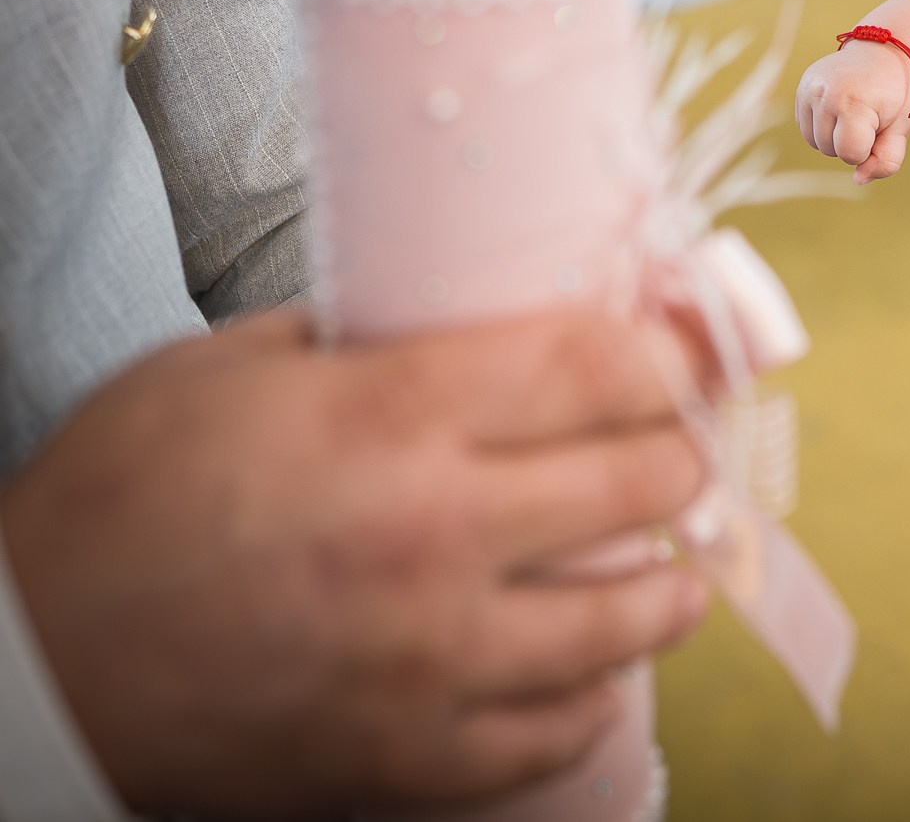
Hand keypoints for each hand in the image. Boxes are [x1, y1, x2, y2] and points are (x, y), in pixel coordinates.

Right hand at [0, 308, 709, 818]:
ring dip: (671, 584)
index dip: (671, 354)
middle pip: (641, 480)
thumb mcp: (231, 366)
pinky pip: (556, 731)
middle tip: (683, 449)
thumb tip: (479, 310)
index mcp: (391, 418)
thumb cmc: (121, 500)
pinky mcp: (410, 754)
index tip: (689, 356)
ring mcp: (430, 658)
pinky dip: (590, 695)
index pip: (596, 367)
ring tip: (677, 570)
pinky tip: (595, 667)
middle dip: (683, 454)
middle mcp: (433, 535)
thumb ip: (368, 332)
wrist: (34, 664)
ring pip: (626, 618)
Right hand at [795, 41, 909, 183]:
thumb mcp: (902, 128)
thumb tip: (859, 179)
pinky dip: (823, 126)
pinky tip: (839, 108)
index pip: (850, 153)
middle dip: (852, 142)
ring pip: (815, 142)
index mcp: (853, 102)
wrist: (886, 53)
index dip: (867, 149)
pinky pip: (805, 127)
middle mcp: (824, 93)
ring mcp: (809, 88)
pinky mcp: (801, 87)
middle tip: (869, 116)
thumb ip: (886, 160)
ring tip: (854, 112)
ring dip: (835, 137)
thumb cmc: (897, 94)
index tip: (879, 128)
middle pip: (830, 150)